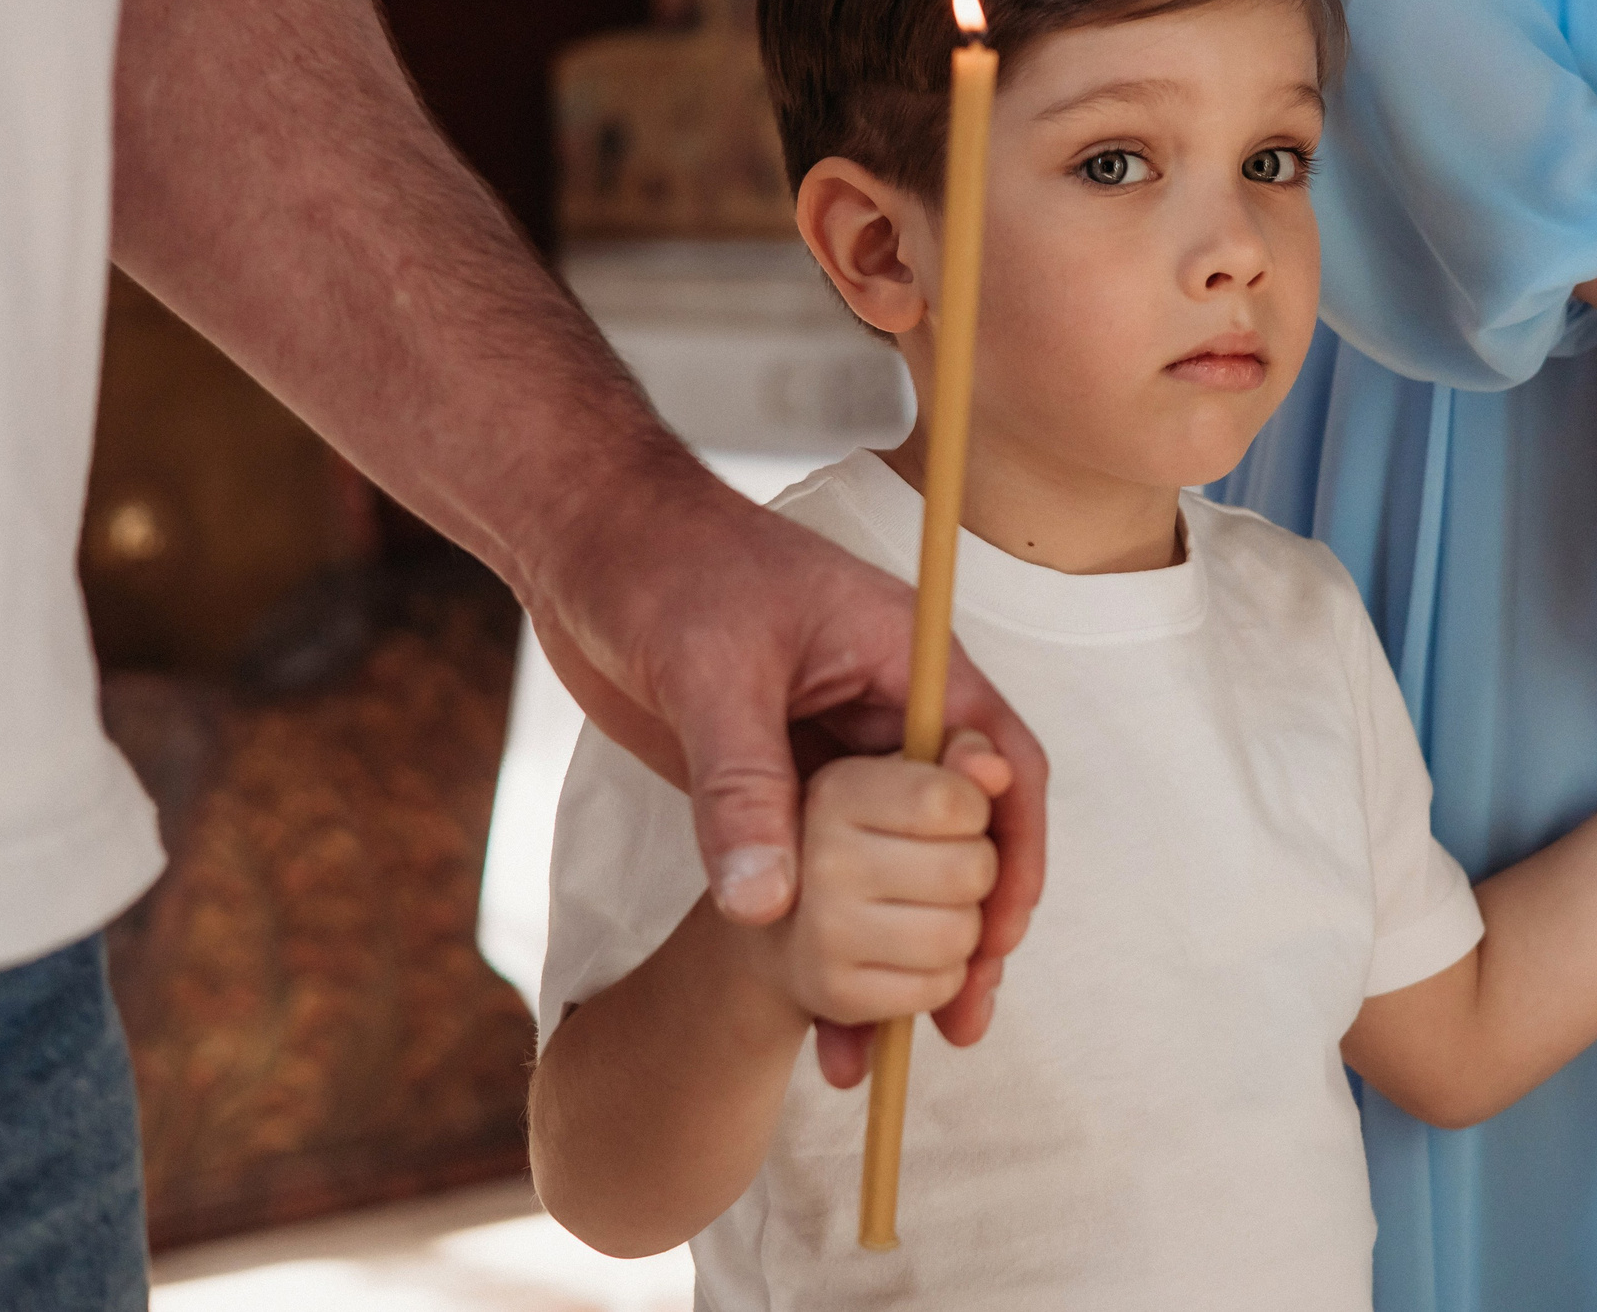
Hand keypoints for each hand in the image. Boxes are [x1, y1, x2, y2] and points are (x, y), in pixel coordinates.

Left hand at [521, 461, 1045, 1048]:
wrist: (583, 543)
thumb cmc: (663, 567)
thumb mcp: (709, 671)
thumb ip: (741, 785)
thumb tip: (764, 908)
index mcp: (910, 660)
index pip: (997, 762)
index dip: (1013, 851)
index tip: (999, 936)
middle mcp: (889, 712)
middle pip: (957, 835)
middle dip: (963, 933)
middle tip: (955, 1025)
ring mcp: (835, 755)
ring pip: (890, 872)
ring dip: (892, 958)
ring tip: (878, 1054)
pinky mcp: (779, 788)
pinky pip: (819, 877)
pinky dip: (822, 946)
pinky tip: (813, 1016)